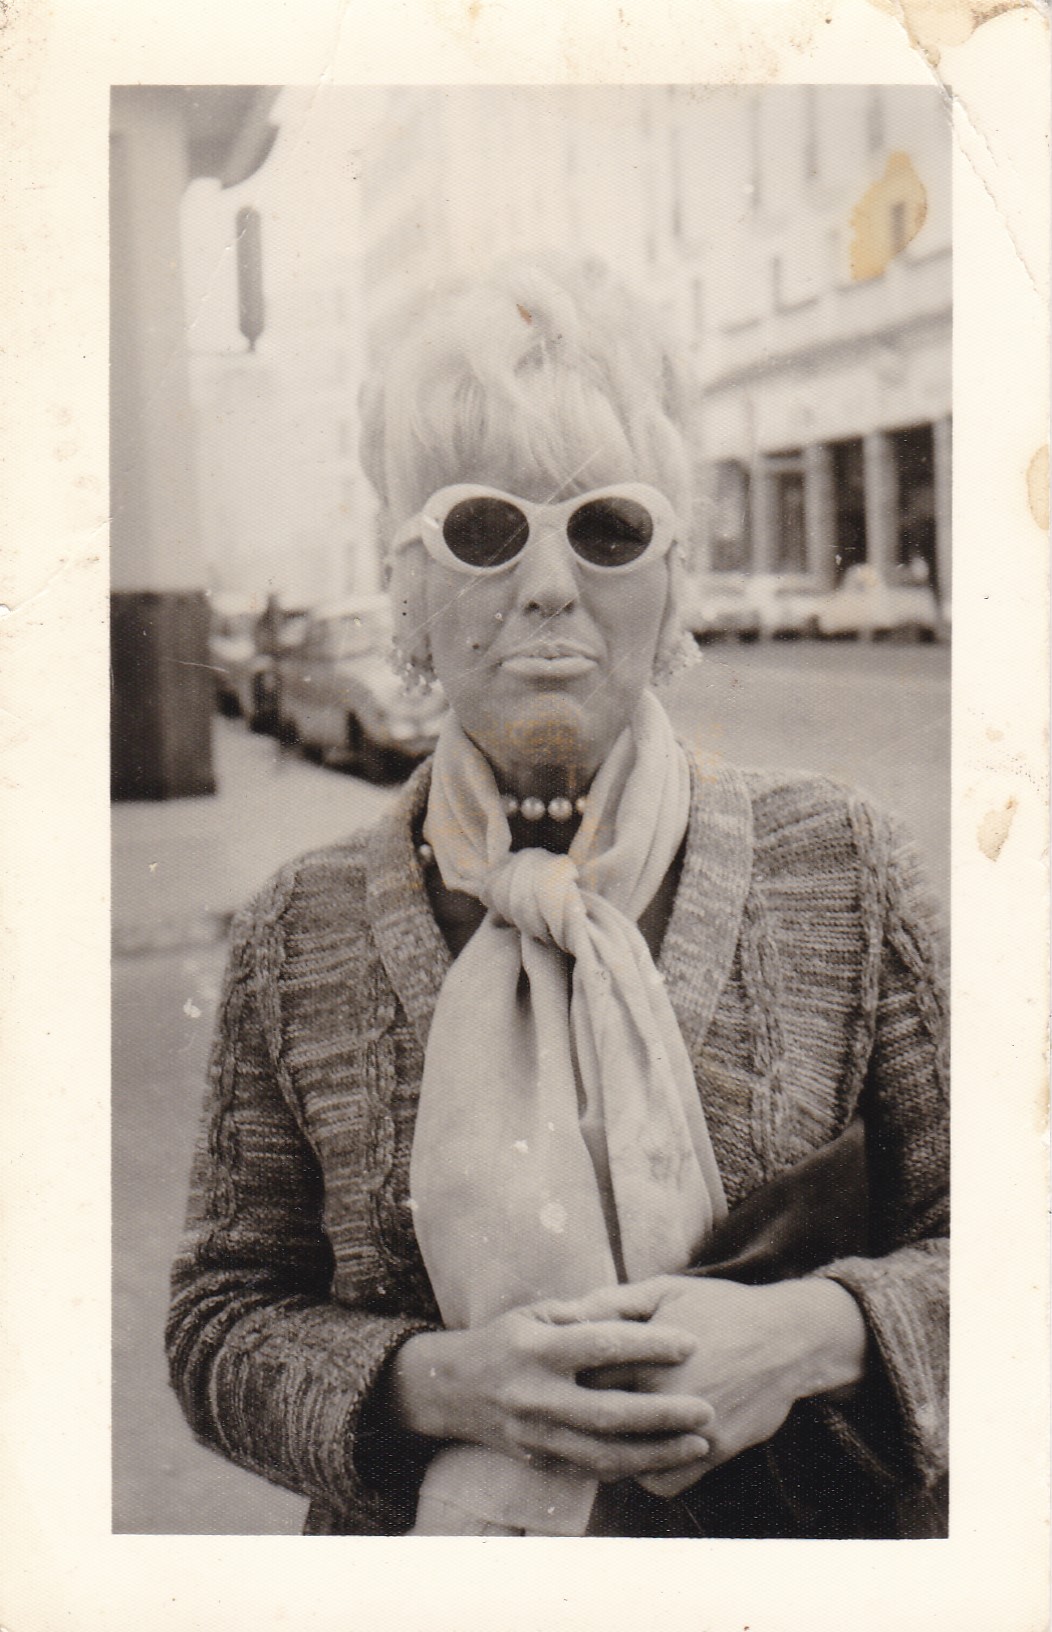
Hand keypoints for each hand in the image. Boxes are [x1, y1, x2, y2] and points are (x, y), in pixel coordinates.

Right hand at [388, 1297, 713, 1483]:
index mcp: (535, 1350)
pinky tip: (666, 1460)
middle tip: (707, 1409)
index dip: (647, 1344)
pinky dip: (632, 1468)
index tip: (691, 1342)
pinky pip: (592, 1470)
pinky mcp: (540, 1461)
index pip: (599, 1345)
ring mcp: (536, 1435)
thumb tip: (641, 1309)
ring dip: (656, 1452)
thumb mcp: (539, 1313)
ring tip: (699, 1443)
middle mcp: (534, 1396)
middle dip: (662, 1414)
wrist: (453, 1389)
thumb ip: (588, 1313)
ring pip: (604, 1454)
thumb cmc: (508, 1340)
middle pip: (608, 1412)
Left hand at [555, 1274, 867, 1497]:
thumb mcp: (667, 1290)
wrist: (787, 1337)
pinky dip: (648, 1474)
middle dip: (581, 1417)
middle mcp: (664, 1398)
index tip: (561, 1376)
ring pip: (627, 1460)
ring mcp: (689, 1431)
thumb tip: (566, 1312)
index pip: (584, 1378)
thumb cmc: (722, 1309)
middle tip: (573, 1408)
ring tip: (603, 1434)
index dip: (568, 1378)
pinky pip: (664, 1482)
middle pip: (599, 1422)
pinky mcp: (713, 1453)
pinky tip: (641, 1452)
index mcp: (645, 1356)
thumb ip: (614, 1301)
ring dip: (610, 1450)